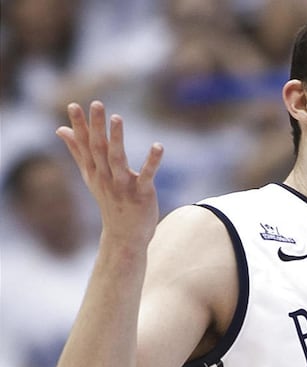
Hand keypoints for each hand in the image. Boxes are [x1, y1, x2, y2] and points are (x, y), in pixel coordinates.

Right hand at [56, 101, 163, 248]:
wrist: (124, 235)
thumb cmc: (109, 202)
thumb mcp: (90, 176)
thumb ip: (77, 151)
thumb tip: (60, 129)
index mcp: (93, 171)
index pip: (84, 145)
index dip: (79, 126)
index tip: (73, 105)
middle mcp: (105, 177)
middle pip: (99, 148)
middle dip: (96, 126)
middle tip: (96, 103)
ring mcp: (122, 186)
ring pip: (117, 159)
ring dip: (117, 139)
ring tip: (117, 117)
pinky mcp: (141, 194)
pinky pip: (147, 175)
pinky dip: (152, 161)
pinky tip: (158, 146)